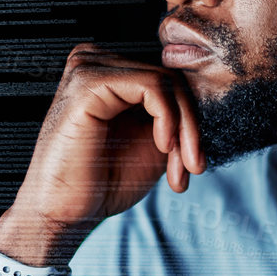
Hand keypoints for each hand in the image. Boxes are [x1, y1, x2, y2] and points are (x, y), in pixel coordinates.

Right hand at [0, 44, 204, 265]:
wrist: (65, 214)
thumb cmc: (101, 183)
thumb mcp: (154, 145)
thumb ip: (177, 119)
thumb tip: (212, 106)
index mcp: (109, 73)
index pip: (169, 80)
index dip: (191, 121)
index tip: (193, 165)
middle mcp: (96, 62)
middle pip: (171, 78)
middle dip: (191, 128)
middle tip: (193, 168)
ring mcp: (90, 67)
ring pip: (166, 81)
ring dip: (184, 127)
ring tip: (178, 166)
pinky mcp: (89, 81)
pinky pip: (151, 86)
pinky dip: (168, 119)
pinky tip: (163, 146)